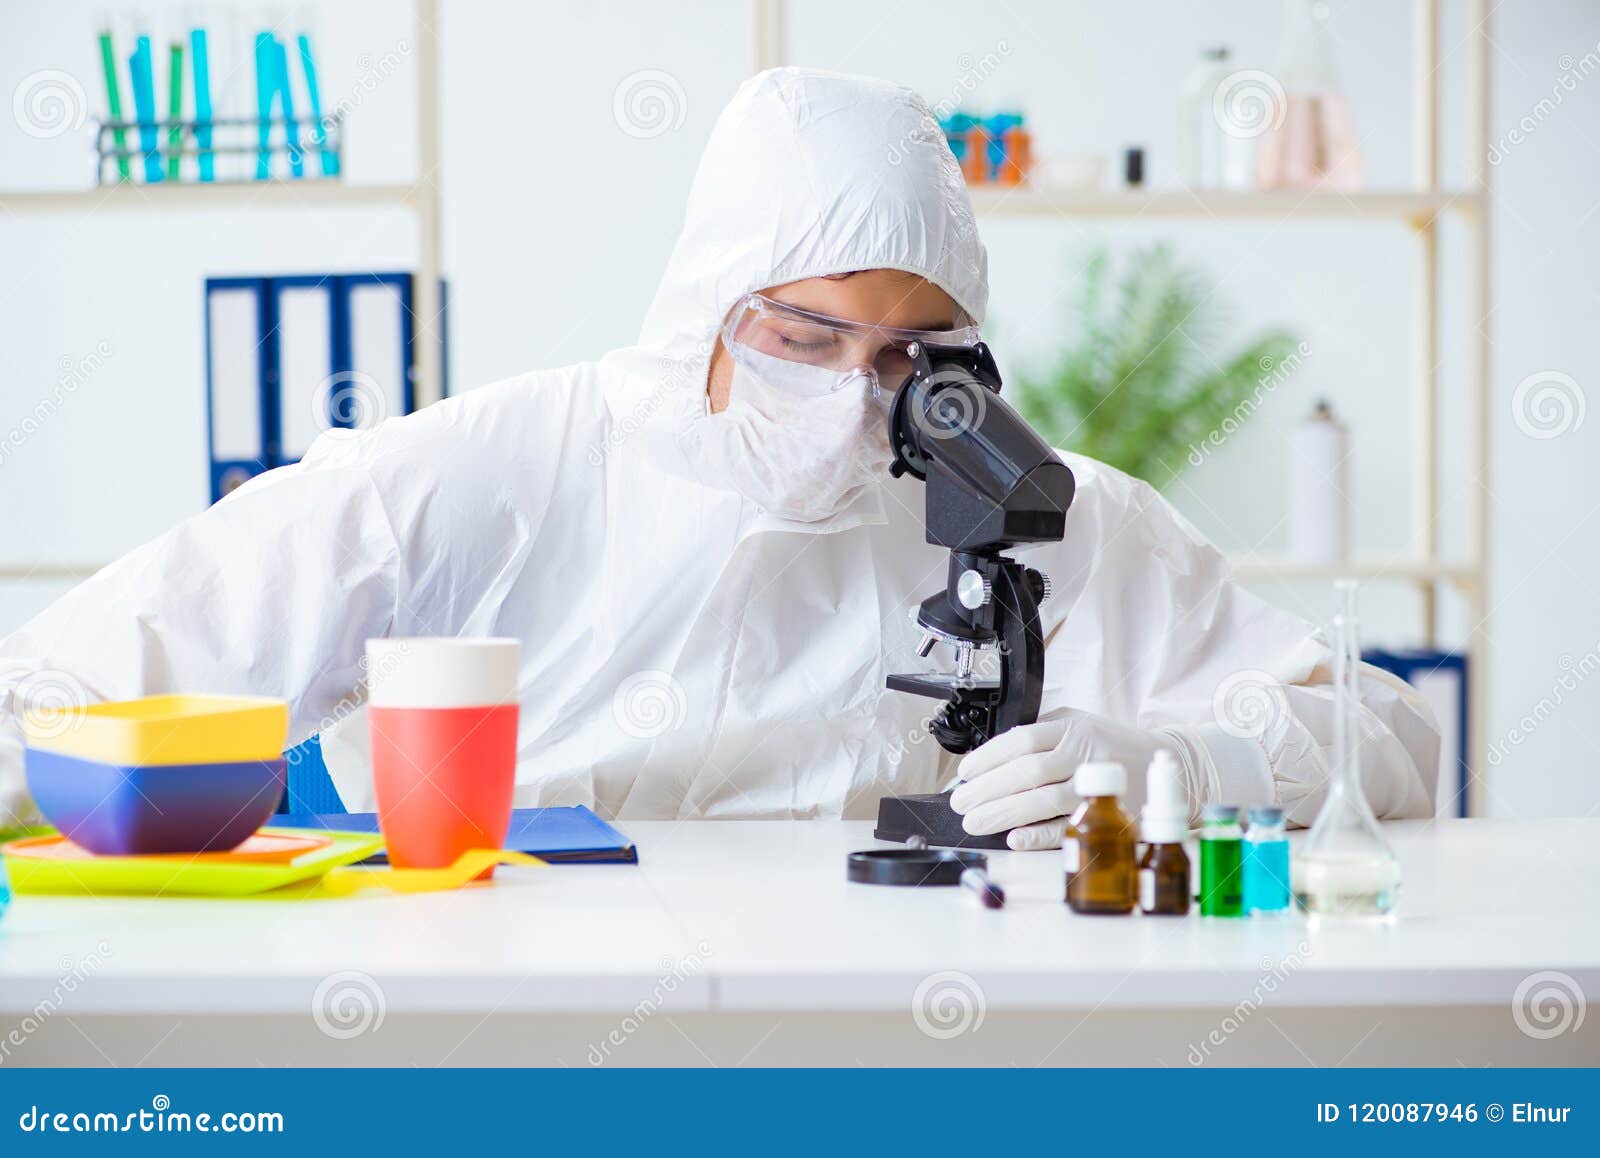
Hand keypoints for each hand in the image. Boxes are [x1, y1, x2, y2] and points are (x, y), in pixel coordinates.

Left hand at [949, 710, 1173, 850]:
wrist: (1170, 764)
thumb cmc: (1113, 745)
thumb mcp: (1080, 723)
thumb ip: (1043, 733)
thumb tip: (994, 755)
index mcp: (1073, 729)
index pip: (1022, 740)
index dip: (988, 757)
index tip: (965, 772)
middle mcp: (1085, 754)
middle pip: (1028, 772)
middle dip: (987, 789)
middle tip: (960, 803)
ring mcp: (1097, 786)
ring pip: (1044, 801)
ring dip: (1004, 813)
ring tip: (975, 821)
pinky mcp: (1109, 817)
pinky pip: (1068, 828)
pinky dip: (1039, 835)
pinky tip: (1014, 838)